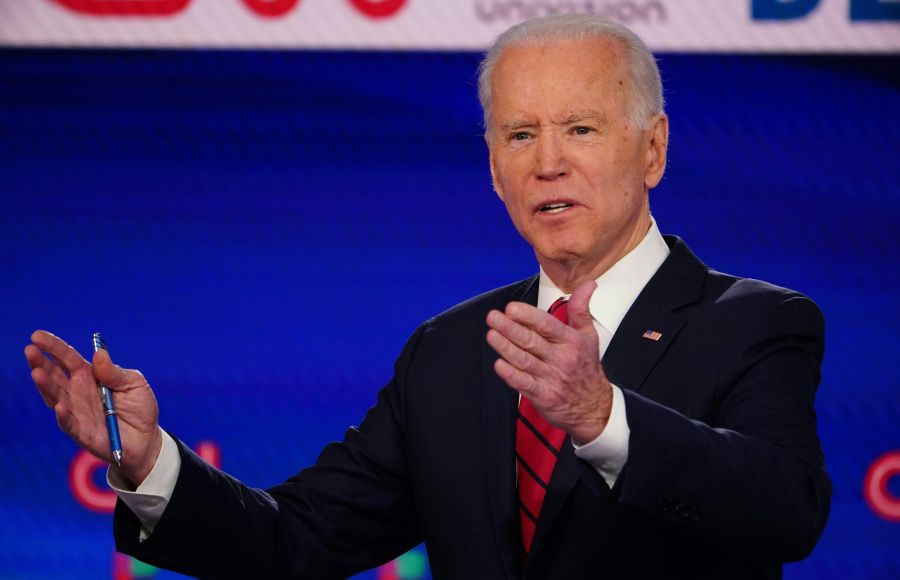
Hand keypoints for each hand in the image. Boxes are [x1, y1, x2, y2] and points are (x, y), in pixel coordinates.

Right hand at [25, 330, 161, 486]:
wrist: (146, 439)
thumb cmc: (139, 407)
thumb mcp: (134, 383)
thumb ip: (115, 372)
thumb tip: (99, 354)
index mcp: (89, 375)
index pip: (66, 358)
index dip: (53, 347)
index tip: (37, 335)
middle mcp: (77, 392)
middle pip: (54, 375)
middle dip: (40, 362)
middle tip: (30, 350)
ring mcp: (76, 411)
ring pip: (54, 397)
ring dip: (45, 385)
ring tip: (37, 372)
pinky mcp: (80, 432)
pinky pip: (68, 423)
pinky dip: (63, 415)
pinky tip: (59, 406)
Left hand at [486, 280, 611, 444]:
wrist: (593, 407)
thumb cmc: (587, 368)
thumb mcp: (589, 336)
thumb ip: (581, 309)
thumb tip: (588, 284)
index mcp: (571, 342)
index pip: (548, 325)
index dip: (528, 316)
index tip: (512, 308)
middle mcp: (561, 359)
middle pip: (532, 341)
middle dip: (510, 328)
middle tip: (494, 317)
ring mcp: (551, 378)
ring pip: (524, 360)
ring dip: (506, 347)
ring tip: (492, 335)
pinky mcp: (543, 395)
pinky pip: (524, 384)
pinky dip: (511, 375)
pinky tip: (499, 364)